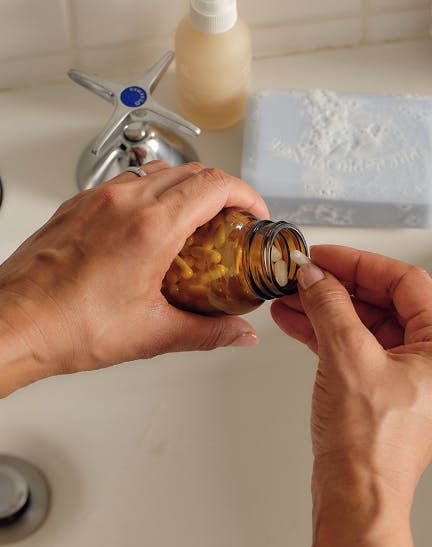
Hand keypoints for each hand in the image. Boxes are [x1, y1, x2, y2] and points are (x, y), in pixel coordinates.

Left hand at [0, 162, 267, 394]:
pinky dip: (153, 196)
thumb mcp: (152, 334)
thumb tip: (238, 334)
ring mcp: (97, 199)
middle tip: (232, 221)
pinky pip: (128, 185)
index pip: (214, 186)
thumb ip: (207, 332)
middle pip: (191, 172)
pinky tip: (151, 231)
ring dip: (186, 190)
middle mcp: (124, 203)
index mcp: (150, 228)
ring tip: (195, 226)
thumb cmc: (66, 326)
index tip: (253, 212)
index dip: (245, 195)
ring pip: (158, 173)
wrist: (13, 323)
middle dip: (222, 192)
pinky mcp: (78, 206)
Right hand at [271, 245, 431, 504]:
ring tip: (291, 297)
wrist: (356, 501)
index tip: (325, 256)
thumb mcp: (347, 358)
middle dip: (338, 288)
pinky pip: (359, 352)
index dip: (359, 263)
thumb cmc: (369, 448)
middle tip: (305, 275)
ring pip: (368, 328)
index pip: (406, 283)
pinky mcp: (386, 394)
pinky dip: (329, 336)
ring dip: (328, 311)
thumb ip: (330, 306)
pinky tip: (298, 323)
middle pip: (386, 304)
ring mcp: (412, 380)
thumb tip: (315, 277)